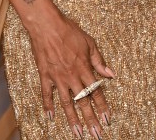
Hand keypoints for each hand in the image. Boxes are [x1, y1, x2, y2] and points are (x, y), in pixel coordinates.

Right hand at [25, 7, 115, 138]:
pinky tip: (50, 118)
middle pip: (83, 102)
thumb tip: (111, 74)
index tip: (107, 119)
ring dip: (72, 119)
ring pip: (66, 103)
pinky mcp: (45, 76)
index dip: (102, 106)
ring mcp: (58, 78)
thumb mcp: (90, 42)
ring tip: (78, 133)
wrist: (47, 26)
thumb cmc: (70, 31)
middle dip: (91, 119)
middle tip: (96, 134)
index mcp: (84, 68)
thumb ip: (99, 60)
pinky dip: (48, 107)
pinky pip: (46, 95)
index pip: (96, 91)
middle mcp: (72, 76)